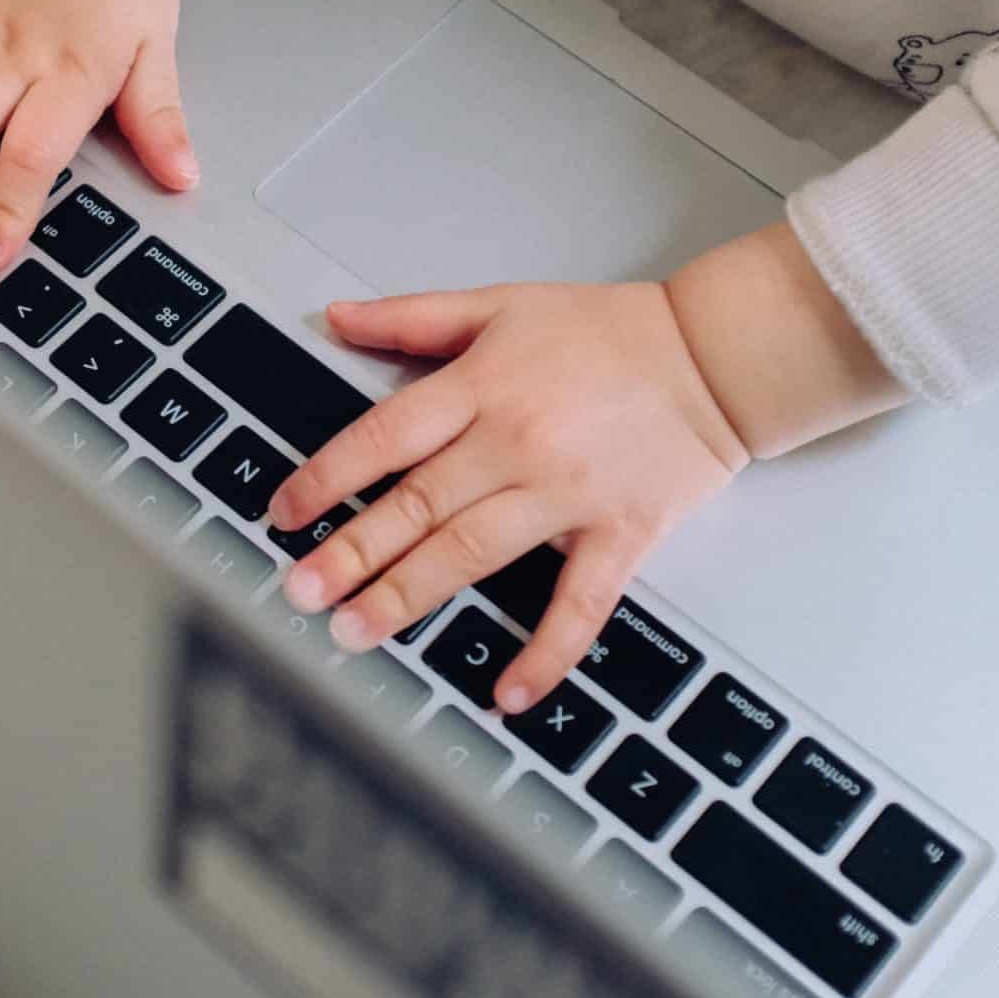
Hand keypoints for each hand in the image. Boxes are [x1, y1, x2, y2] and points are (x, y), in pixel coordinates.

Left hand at [269, 282, 748, 710]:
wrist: (715, 355)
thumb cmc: (609, 331)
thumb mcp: (501, 304)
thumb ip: (414, 317)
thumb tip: (338, 317)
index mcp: (483, 387)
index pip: (385, 437)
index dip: (327, 477)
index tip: (283, 514)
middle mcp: (517, 443)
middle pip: (418, 505)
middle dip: (351, 554)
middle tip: (299, 592)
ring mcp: (568, 495)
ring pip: (473, 554)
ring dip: (410, 596)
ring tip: (355, 632)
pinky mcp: (620, 535)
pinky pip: (579, 606)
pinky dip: (545, 653)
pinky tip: (507, 693)